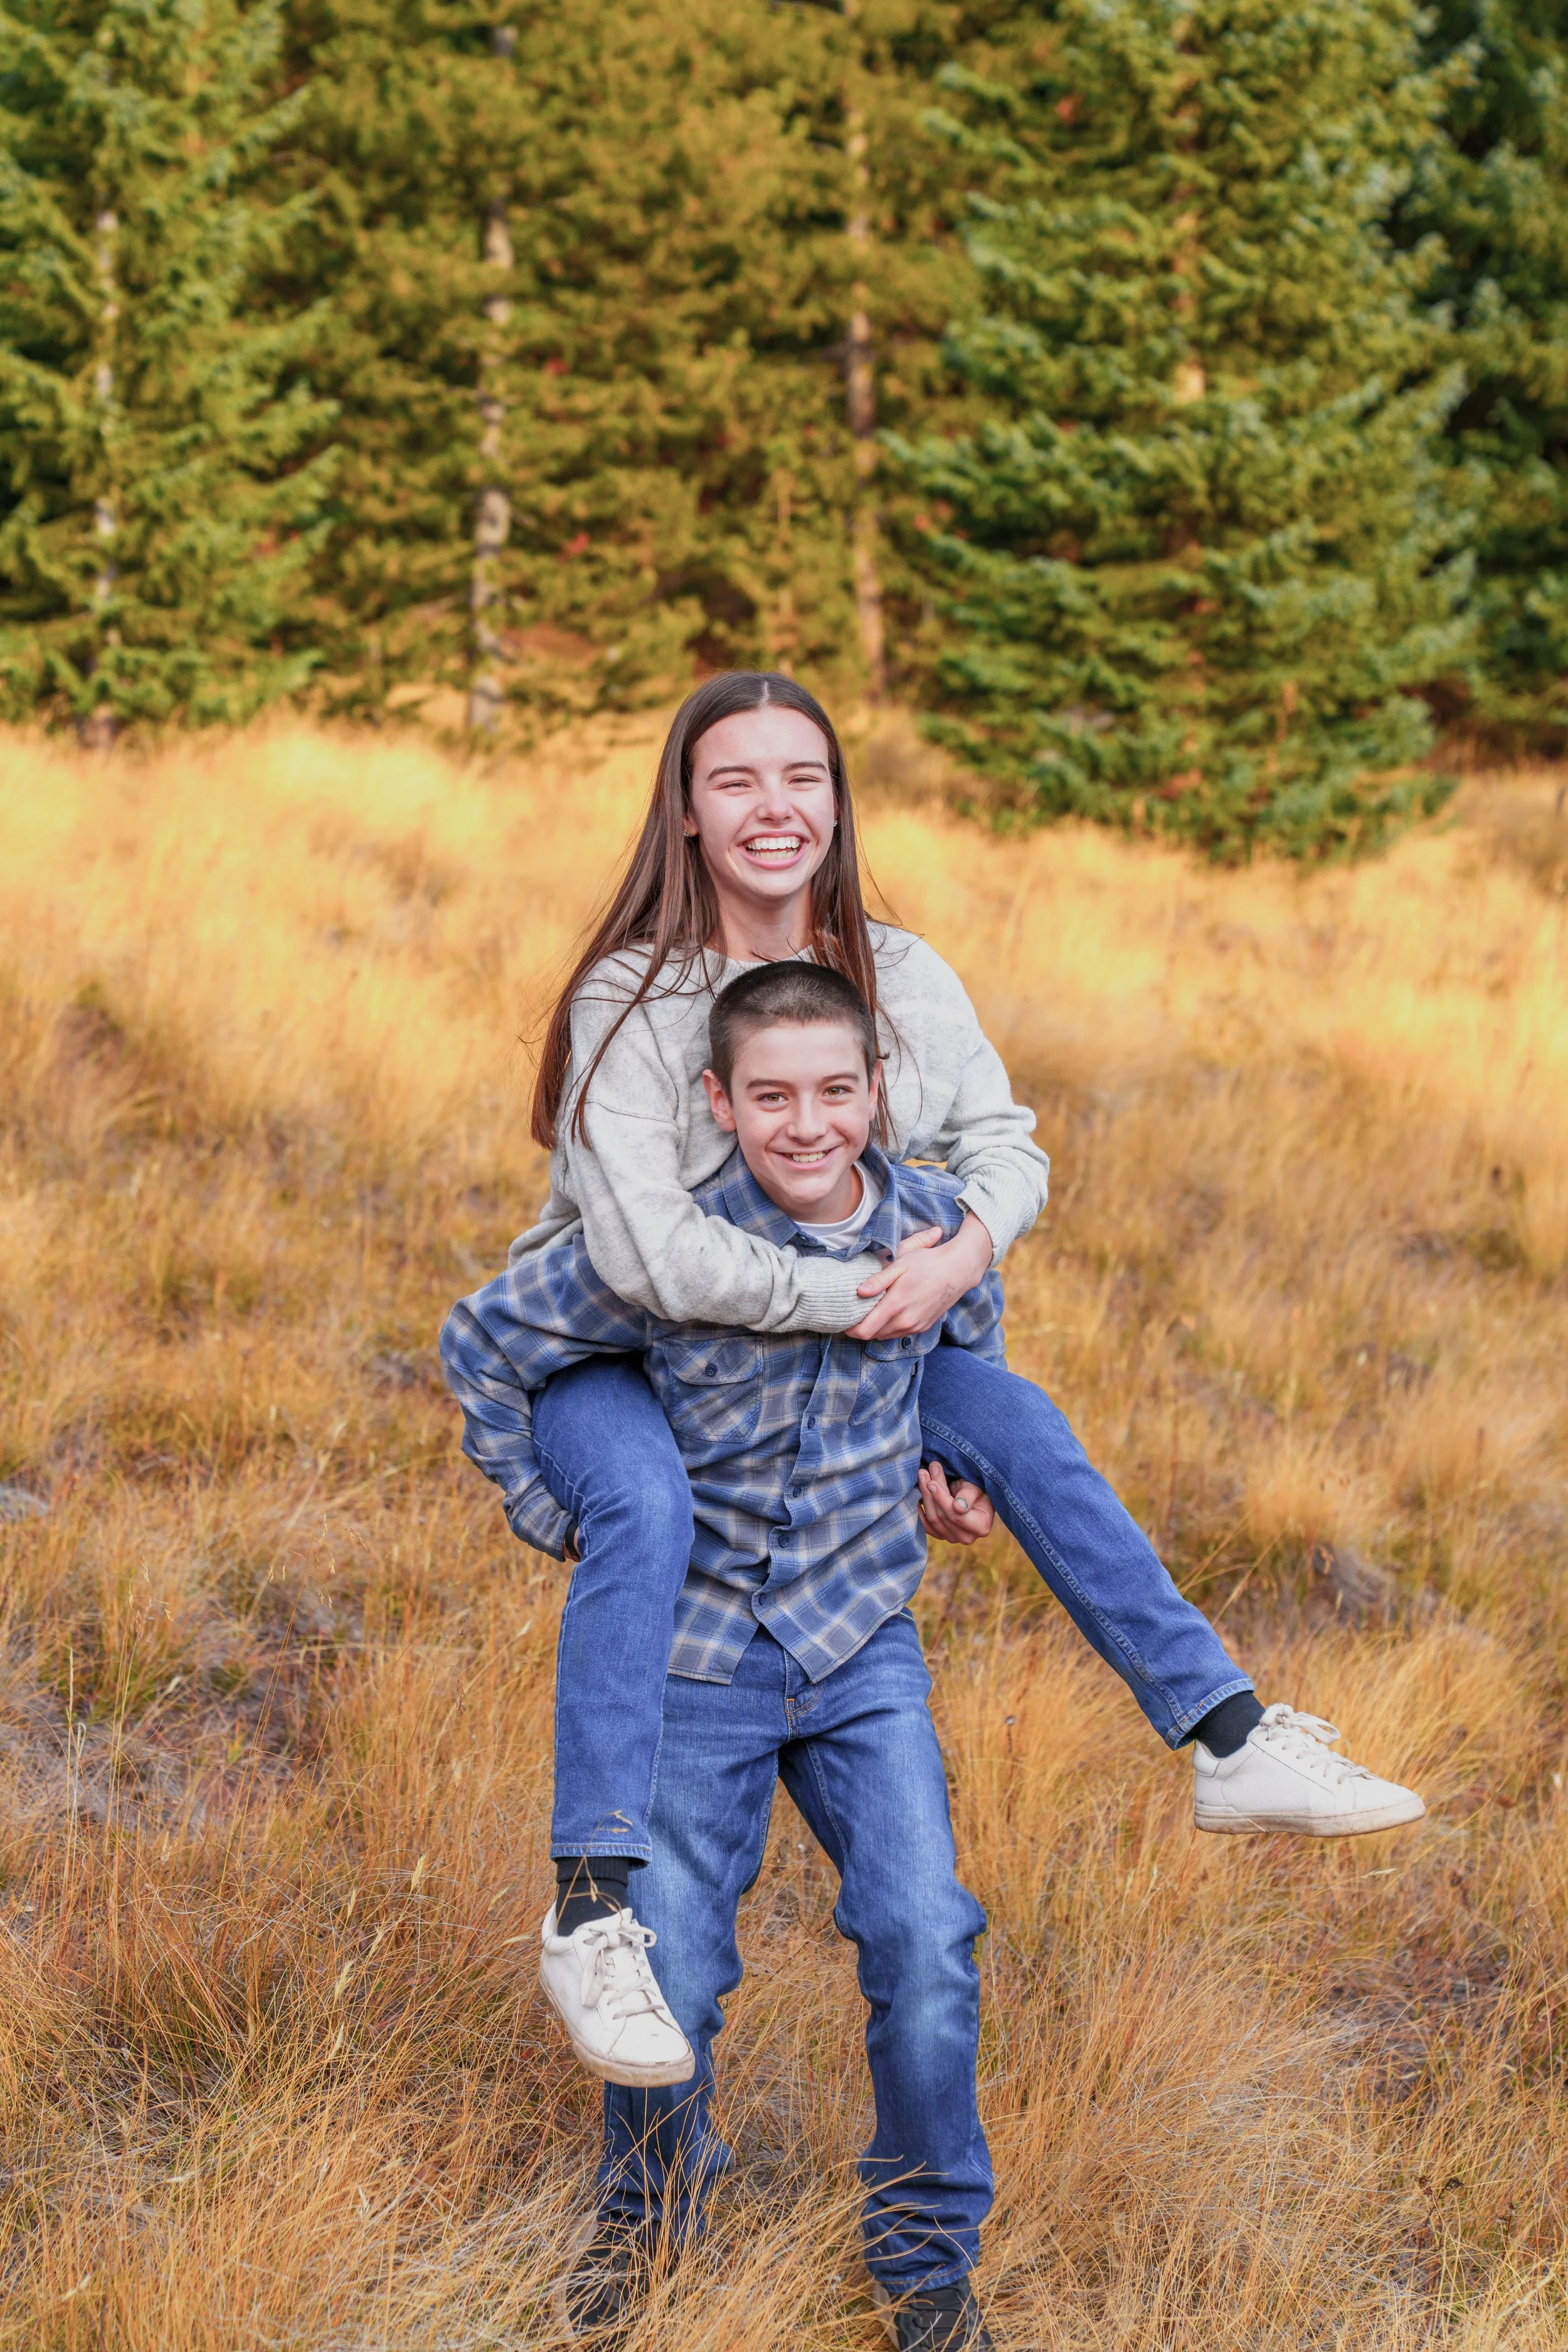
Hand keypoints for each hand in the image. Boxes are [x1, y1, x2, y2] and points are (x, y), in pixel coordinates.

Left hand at [845, 1211, 993, 1340]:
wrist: (957, 1270)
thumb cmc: (927, 1262)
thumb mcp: (900, 1264)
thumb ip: (879, 1280)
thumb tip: (859, 1292)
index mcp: (895, 1305)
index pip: (864, 1330)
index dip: (850, 1329)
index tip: (843, 1319)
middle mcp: (905, 1321)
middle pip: (872, 1335)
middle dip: (860, 1327)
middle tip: (852, 1314)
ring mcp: (915, 1326)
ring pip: (885, 1336)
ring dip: (874, 1328)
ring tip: (868, 1312)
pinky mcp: (922, 1327)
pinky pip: (898, 1333)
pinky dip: (888, 1327)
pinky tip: (887, 1313)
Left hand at [918, 1459, 993, 1544]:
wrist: (970, 1495)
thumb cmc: (976, 1490)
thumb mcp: (975, 1487)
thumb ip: (968, 1496)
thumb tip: (957, 1507)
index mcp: (981, 1527)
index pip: (957, 1515)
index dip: (942, 1499)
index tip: (931, 1483)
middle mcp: (967, 1537)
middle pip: (942, 1516)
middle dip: (931, 1493)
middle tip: (923, 1473)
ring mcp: (952, 1538)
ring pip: (933, 1519)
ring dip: (925, 1496)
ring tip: (921, 1476)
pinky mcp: (941, 1535)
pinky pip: (926, 1526)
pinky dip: (919, 1512)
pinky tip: (915, 1496)